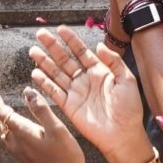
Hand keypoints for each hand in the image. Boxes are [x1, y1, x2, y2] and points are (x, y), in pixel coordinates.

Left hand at [0, 80, 86, 162]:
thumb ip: (41, 109)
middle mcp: (15, 142)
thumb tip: (26, 91)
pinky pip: (7, 138)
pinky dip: (3, 127)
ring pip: (1, 130)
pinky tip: (8, 128)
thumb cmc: (65, 157)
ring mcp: (18, 151)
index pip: (1, 110)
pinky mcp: (23, 158)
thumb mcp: (57, 129)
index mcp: (21, 132)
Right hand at [29, 26, 153, 162]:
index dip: (71, 40)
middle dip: (52, 47)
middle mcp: (84, 79)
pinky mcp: (69, 106)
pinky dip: (45, 83)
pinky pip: (54, 92)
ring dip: (44, 62)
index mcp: (99, 71)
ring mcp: (76, 92)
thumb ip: (113, 61)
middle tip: (40, 34)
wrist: (124, 134)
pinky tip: (35, 73)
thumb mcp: (127, 80)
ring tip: (33, 51)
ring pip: (56, 73)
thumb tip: (99, 44)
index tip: (60, 29)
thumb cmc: (129, 108)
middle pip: (65, 59)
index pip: (81, 51)